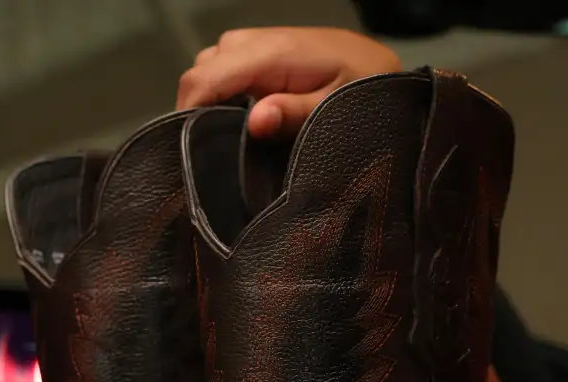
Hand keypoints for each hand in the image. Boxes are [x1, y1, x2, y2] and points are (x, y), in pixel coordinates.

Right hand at [177, 27, 400, 137]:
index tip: (190, 154)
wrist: (381, 65)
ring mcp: (256, 42)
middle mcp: (257, 41)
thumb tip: (255, 120)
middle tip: (209, 152)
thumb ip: (294, 115)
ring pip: (208, 66)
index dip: (187, 115)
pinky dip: (221, 90)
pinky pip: (224, 66)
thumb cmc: (364, 90)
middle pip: (199, 72)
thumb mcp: (336, 109)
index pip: (204, 78)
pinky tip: (237, 117)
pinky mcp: (260, 49)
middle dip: (195, 110)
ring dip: (209, 98)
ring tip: (224, 135)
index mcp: (273, 54)